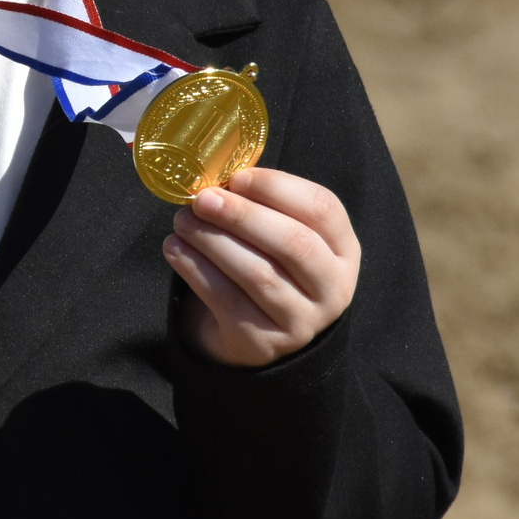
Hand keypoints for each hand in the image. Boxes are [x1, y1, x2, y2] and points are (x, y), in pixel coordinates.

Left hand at [162, 167, 359, 367]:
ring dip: (213, 241)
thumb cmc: (271, 264)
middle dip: (243, 215)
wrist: (261, 332)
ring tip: (183, 220)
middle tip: (202, 198)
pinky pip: (227, 301)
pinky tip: (175, 248)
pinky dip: (195, 269)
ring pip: (258, 274)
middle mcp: (332, 287)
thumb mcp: (283, 234)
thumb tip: (218, 175)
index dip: (279, 188)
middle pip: (293, 243)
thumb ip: (262, 204)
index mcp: (342, 249)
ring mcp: (302, 321)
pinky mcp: (264, 343)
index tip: (238, 177)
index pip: (323, 209)